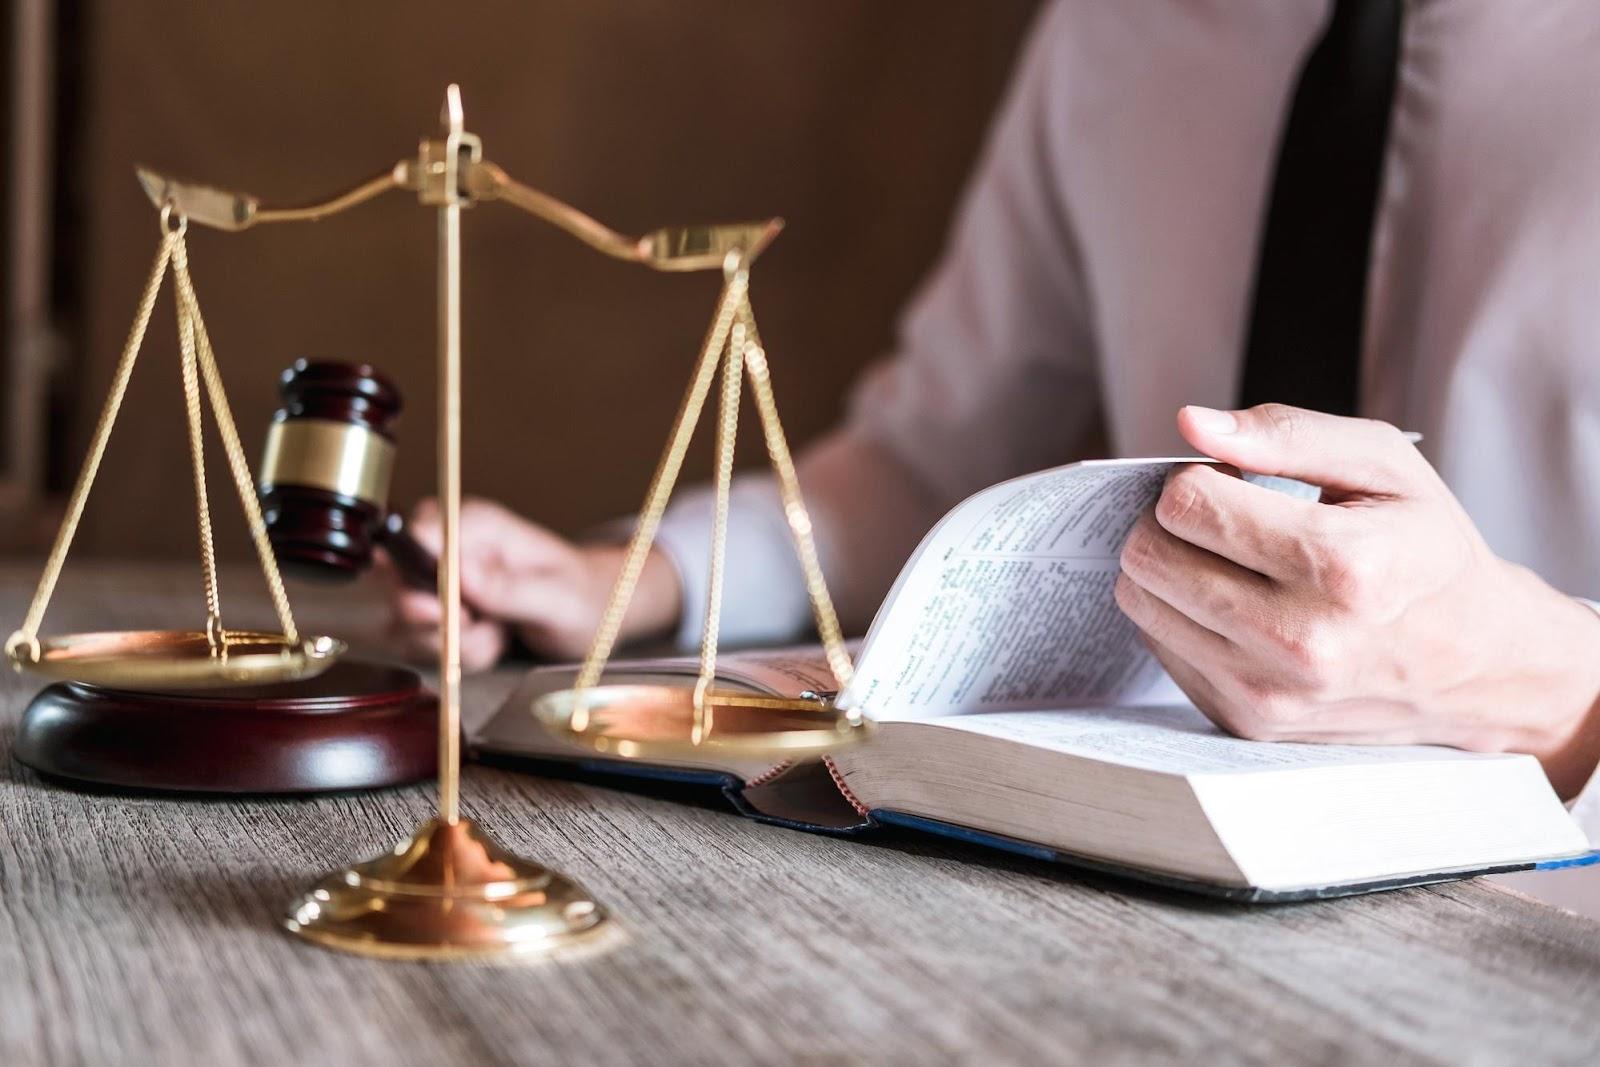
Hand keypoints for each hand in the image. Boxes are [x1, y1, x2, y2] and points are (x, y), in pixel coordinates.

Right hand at [383, 497, 682, 668]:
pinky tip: (493, 642)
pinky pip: (426, 643)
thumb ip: (509, 588)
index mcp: (479, 525)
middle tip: (490, 631)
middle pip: (403, 588)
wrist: (596, 614)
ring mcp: (443, 579)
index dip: (419, 580)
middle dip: (442, 627)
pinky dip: (459, 654)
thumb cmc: (586, 597)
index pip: (415, 537)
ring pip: (411, 625)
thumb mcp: (557, 599)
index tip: (445, 612)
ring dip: (456, 645)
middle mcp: (453, 547)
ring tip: (501, 635)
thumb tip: (458, 572)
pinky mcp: (442, 609)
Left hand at [1114, 404, 1599, 797]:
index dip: (1199, 478)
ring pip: (1140, 602)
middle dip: (1167, 521)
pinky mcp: (1244, 721)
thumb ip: (1286, 434)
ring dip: (1166, 567)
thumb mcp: (1384, 464)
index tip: (1232, 482)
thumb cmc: (1424, 549)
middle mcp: (1303, 640)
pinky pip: (1158, 646)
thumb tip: (1191, 424)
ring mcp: (1269, 690)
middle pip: (1149, 555)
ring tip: (1222, 559)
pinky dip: (1179, 616)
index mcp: (1342, 564)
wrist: (1476, 664)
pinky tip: (1231, 605)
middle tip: (1216, 517)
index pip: (1188, 504)